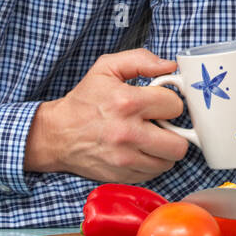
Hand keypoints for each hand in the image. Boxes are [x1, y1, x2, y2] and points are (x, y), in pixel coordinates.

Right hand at [26, 48, 190, 181]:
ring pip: (169, 161)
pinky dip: (151, 162)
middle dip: (175, 131)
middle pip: (179, 143)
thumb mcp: (107, 68)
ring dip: (164, 149)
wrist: (57, 134)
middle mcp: (128, 133)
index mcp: (127, 102)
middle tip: (161, 124)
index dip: (170, 102)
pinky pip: (154, 173)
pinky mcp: (121, 175)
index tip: (159, 103)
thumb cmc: (84, 100)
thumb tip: (170, 66)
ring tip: (150, 137)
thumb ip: (141, 60)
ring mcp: (125, 158)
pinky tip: (139, 150)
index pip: (175, 106)